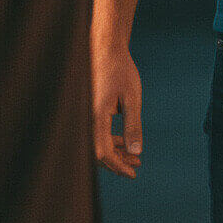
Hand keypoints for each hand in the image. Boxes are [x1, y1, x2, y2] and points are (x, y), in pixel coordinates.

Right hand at [91, 43, 142, 178]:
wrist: (105, 49)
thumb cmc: (120, 70)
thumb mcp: (132, 98)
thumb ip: (133, 125)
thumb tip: (136, 151)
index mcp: (96, 116)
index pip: (103, 152)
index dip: (118, 166)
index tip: (133, 173)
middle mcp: (86, 118)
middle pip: (97, 151)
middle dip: (117, 161)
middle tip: (137, 165)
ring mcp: (85, 114)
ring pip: (96, 142)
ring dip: (115, 151)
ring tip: (135, 156)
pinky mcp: (88, 110)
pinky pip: (95, 132)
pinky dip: (110, 140)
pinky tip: (124, 142)